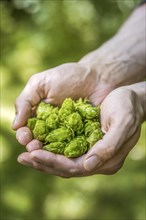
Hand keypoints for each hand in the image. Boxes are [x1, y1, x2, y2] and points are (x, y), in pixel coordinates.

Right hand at [13, 62, 112, 144]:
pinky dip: (68, 152)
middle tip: (34, 148)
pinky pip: (73, 147)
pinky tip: (65, 155)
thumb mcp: (40, 84)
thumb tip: (14, 125)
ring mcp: (66, 132)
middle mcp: (50, 126)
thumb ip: (25, 101)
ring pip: (54, 147)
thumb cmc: (67, 77)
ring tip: (46, 154)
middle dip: (34, 146)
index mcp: (38, 114)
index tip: (25, 136)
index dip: (23, 134)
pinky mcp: (81, 136)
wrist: (97, 77)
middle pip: (39, 141)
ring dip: (48, 153)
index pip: (26, 129)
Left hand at [16, 87, 142, 176]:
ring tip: (25, 155)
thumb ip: (109, 146)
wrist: (131, 99)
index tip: (35, 154)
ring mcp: (91, 153)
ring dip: (44, 159)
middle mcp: (98, 160)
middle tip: (22, 158)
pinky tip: (37, 144)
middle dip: (44, 163)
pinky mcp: (85, 144)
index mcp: (108, 160)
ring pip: (63, 161)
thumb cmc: (128, 108)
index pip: (76, 167)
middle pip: (66, 168)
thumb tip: (88, 165)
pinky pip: (65, 151)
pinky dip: (50, 149)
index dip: (54, 162)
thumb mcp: (122, 123)